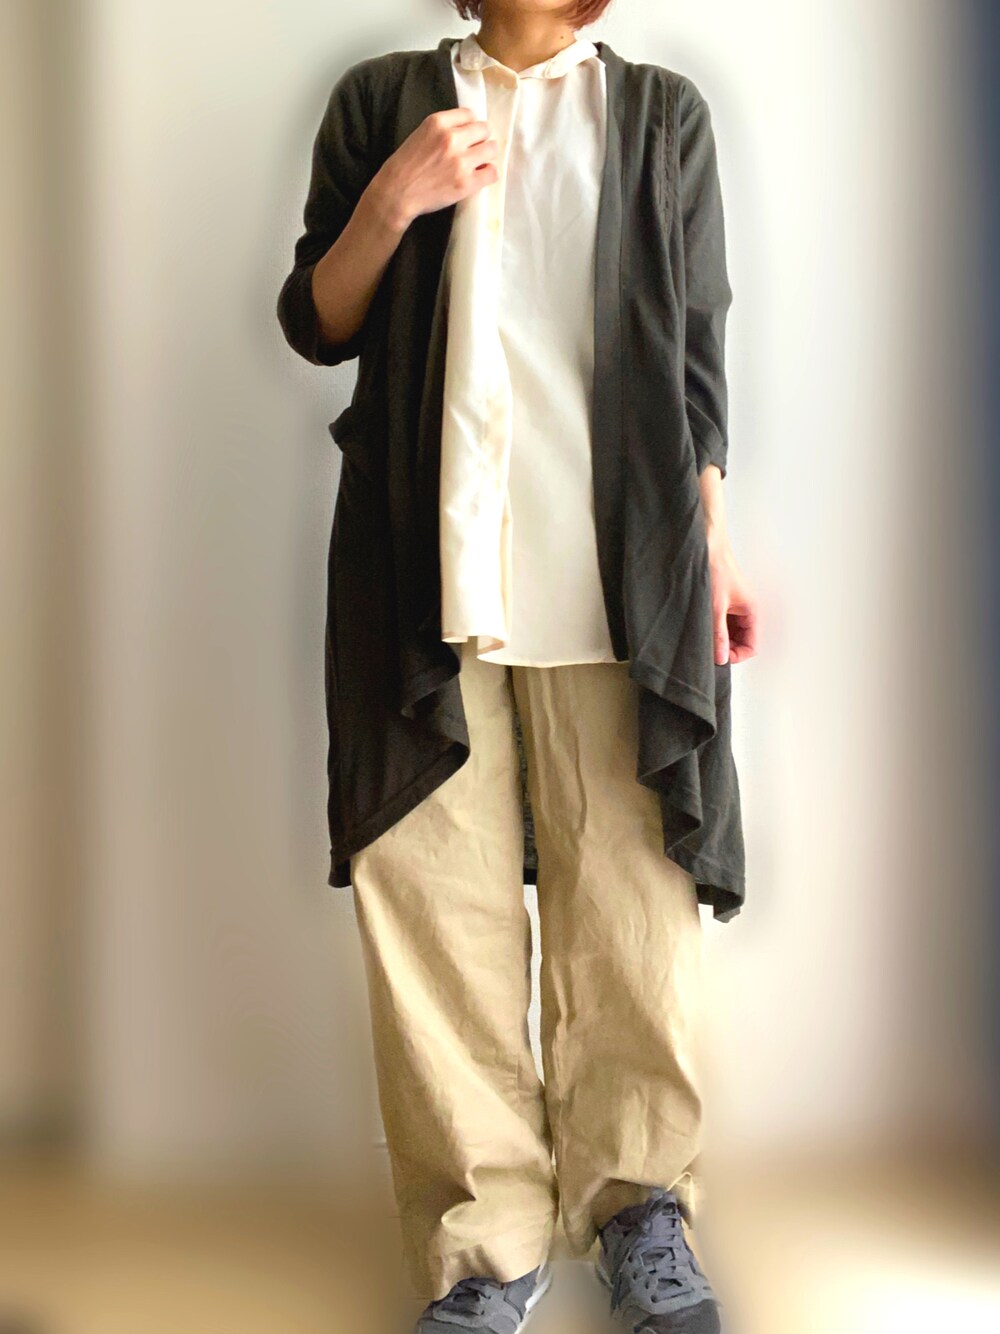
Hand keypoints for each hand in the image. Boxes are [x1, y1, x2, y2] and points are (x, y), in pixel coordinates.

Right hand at [371, 107, 498, 231]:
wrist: (396, 194)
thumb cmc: (404, 166)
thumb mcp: (420, 134)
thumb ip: (442, 129)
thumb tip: (465, 131)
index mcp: (437, 122)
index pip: (469, 114)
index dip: (469, 127)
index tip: (465, 136)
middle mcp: (451, 138)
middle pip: (484, 130)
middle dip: (480, 140)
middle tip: (472, 151)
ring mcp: (460, 161)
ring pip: (491, 149)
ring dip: (486, 156)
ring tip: (477, 164)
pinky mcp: (467, 183)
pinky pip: (492, 173)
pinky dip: (488, 174)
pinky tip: (479, 177)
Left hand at [706, 532, 758, 665]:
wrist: (705, 546)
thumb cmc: (715, 569)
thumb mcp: (715, 607)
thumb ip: (718, 634)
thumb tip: (720, 658)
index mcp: (752, 611)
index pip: (752, 646)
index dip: (737, 655)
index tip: (718, 656)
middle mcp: (745, 611)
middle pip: (741, 642)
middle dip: (726, 648)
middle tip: (707, 649)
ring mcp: (734, 608)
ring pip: (730, 634)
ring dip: (718, 639)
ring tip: (702, 636)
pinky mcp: (722, 603)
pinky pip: (721, 624)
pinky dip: (713, 629)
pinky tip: (701, 627)